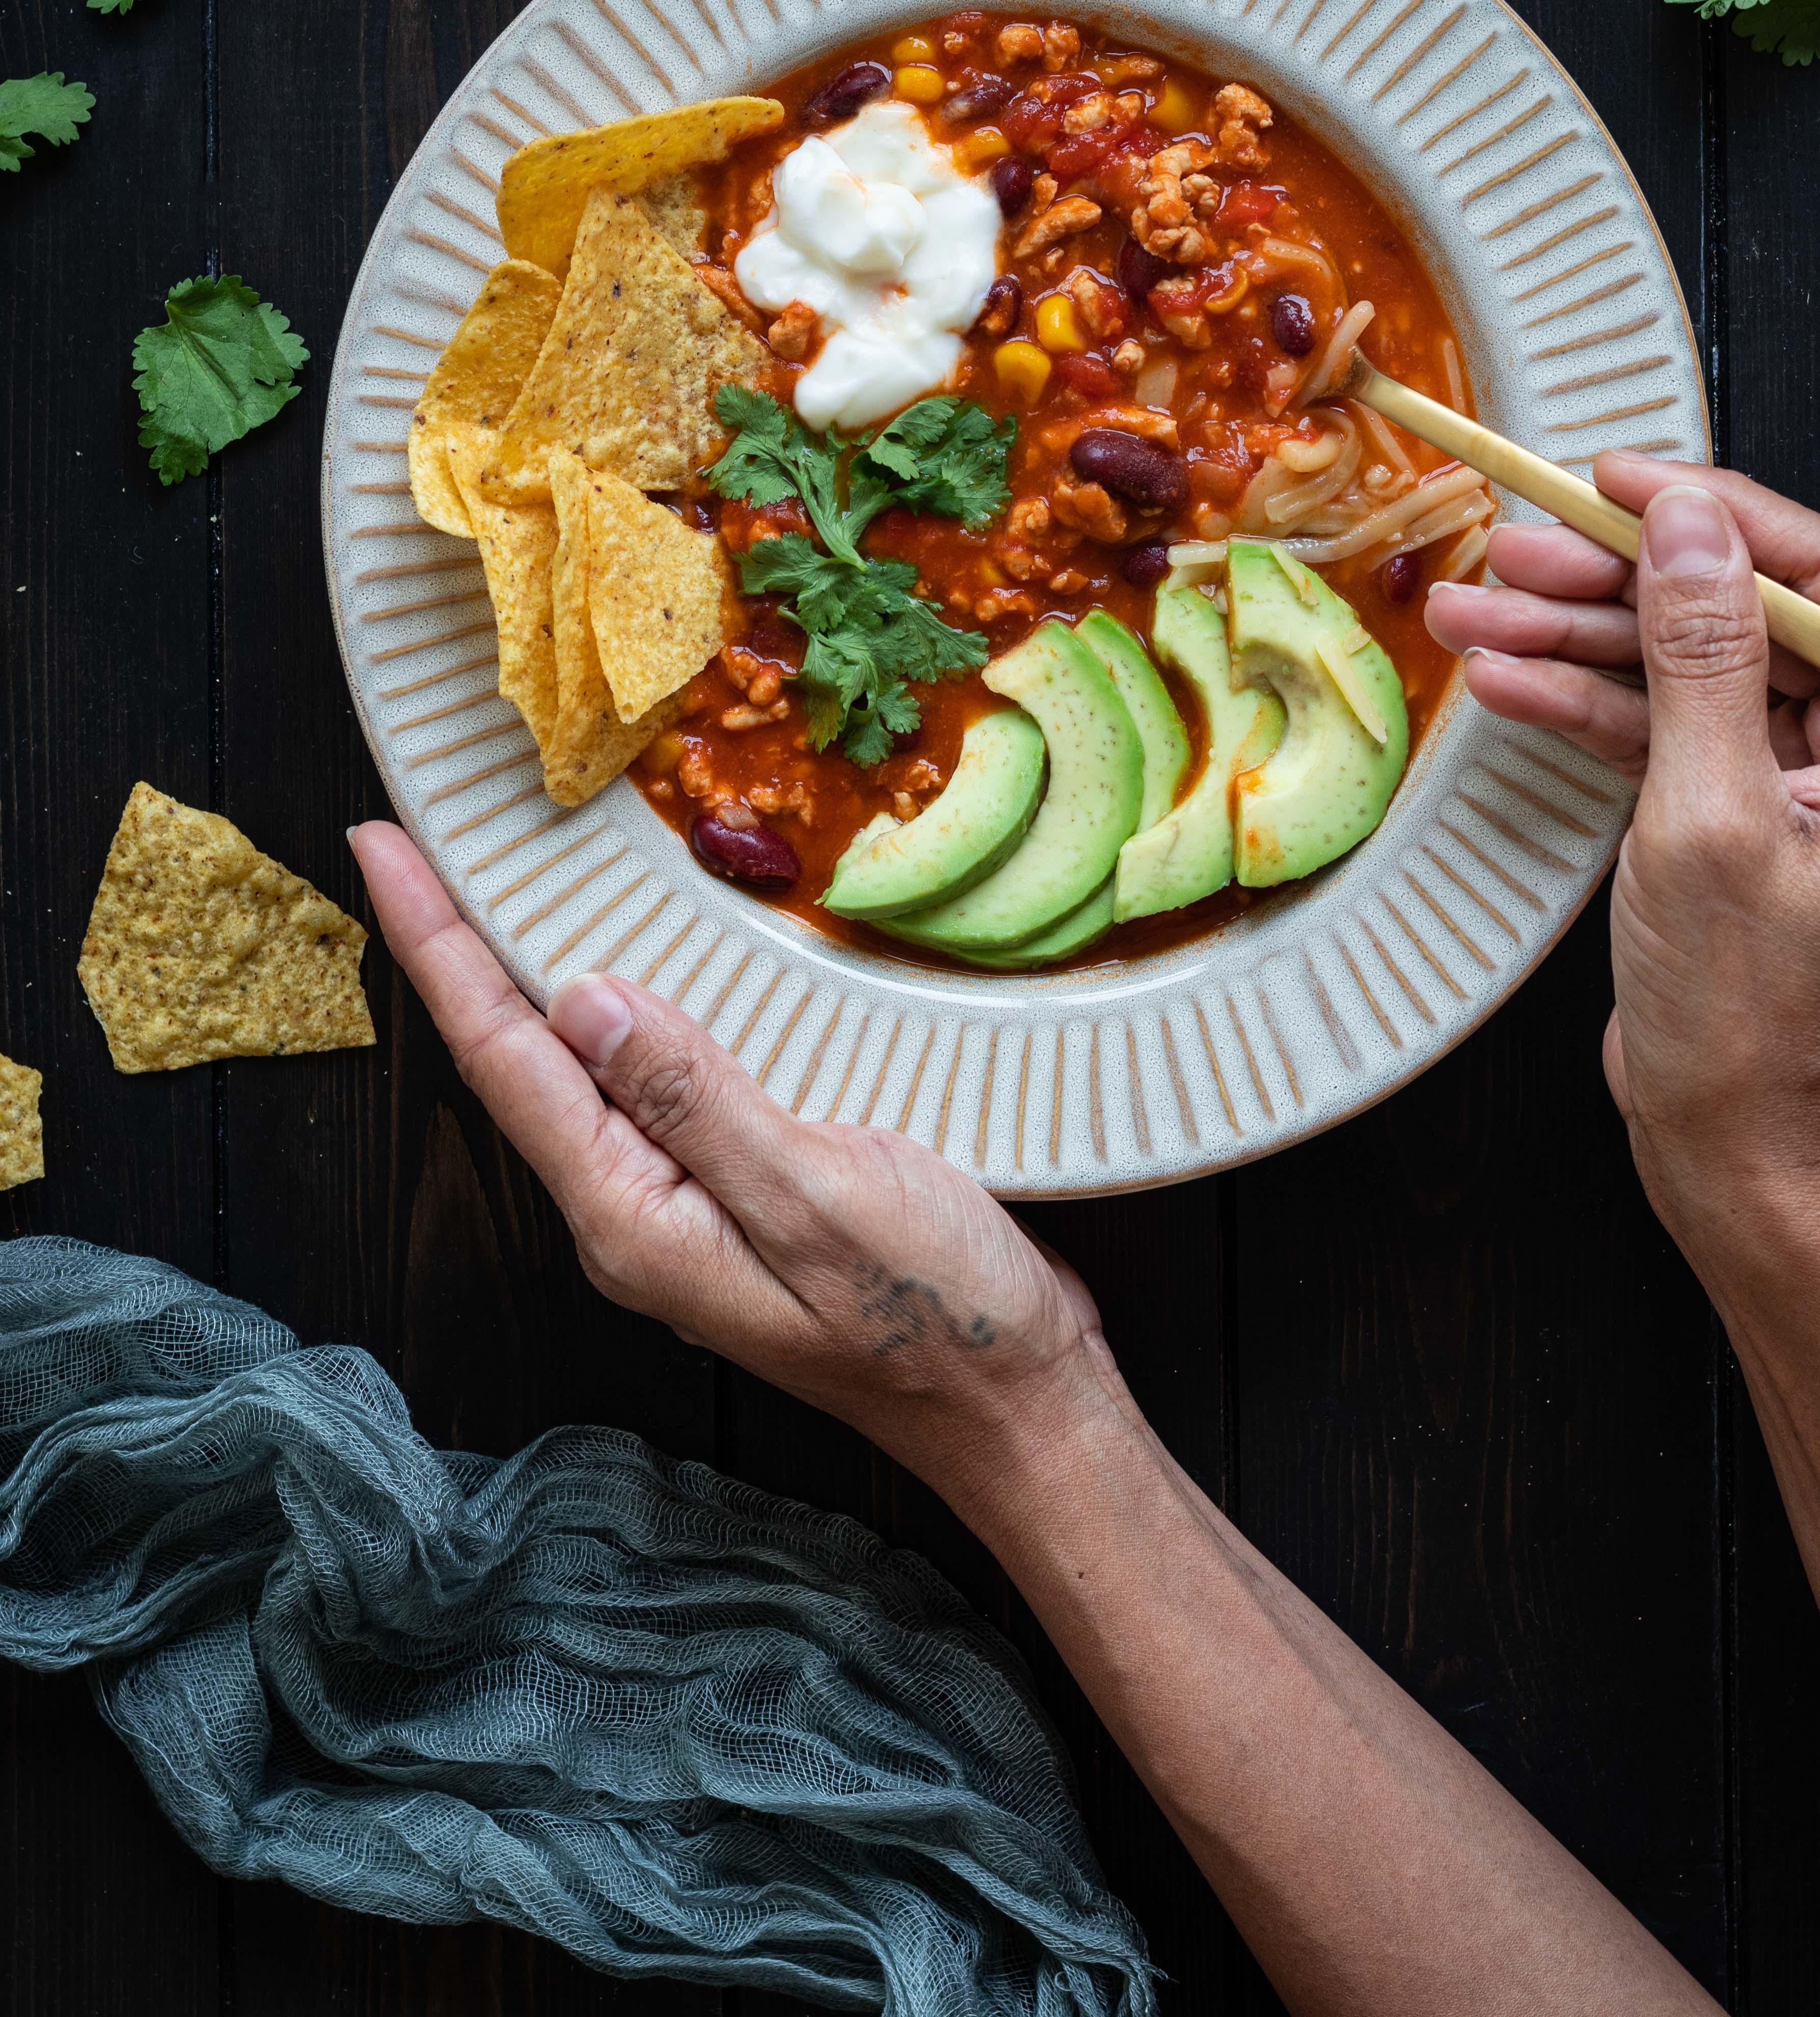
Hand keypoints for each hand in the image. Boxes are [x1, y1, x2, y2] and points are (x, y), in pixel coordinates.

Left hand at [348, 823, 1116, 1509]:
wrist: (1017, 1407)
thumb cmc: (935, 1315)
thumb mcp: (816, 1193)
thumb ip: (694, 1100)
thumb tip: (581, 1000)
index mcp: (632, 1218)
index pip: (503, 1057)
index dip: (436, 944)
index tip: (376, 846)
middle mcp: (632, 1216)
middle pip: (517, 1060)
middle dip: (457, 949)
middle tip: (410, 837)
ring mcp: (682, 1209)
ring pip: (578, 1070)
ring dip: (527, 973)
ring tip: (481, 880)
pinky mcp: (737, 1192)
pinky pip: (649, 1084)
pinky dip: (620, 1008)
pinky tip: (627, 970)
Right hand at [1425, 458, 1819, 1269]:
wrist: (1732, 1148)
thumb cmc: (1748, 1021)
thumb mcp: (1709, 816)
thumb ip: (1701, 655)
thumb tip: (1690, 525)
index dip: (1714, 516)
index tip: (1617, 479)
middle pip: (1746, 612)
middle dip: (1618, 584)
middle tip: (1518, 553)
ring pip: (1692, 663)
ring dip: (1580, 639)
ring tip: (1478, 612)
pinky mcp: (1756, 807)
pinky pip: (1672, 725)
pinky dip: (1590, 701)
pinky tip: (1509, 674)